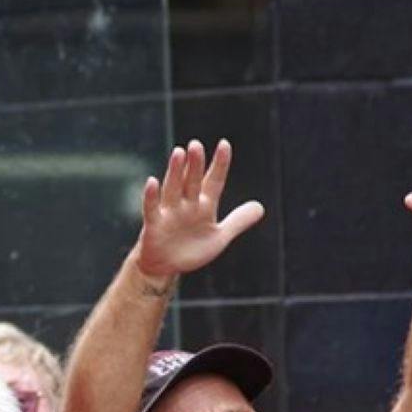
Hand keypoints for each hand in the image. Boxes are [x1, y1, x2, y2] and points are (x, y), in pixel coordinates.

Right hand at [133, 140, 264, 280]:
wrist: (165, 267)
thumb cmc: (191, 249)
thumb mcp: (219, 237)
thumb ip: (238, 221)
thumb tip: (261, 207)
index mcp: (204, 205)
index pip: (214, 181)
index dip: (220, 164)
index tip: (224, 144)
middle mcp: (187, 205)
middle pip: (192, 181)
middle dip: (195, 164)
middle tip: (196, 145)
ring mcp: (170, 213)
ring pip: (173, 189)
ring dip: (176, 172)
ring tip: (179, 153)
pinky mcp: (154, 225)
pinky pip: (152, 209)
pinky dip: (151, 196)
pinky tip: (152, 181)